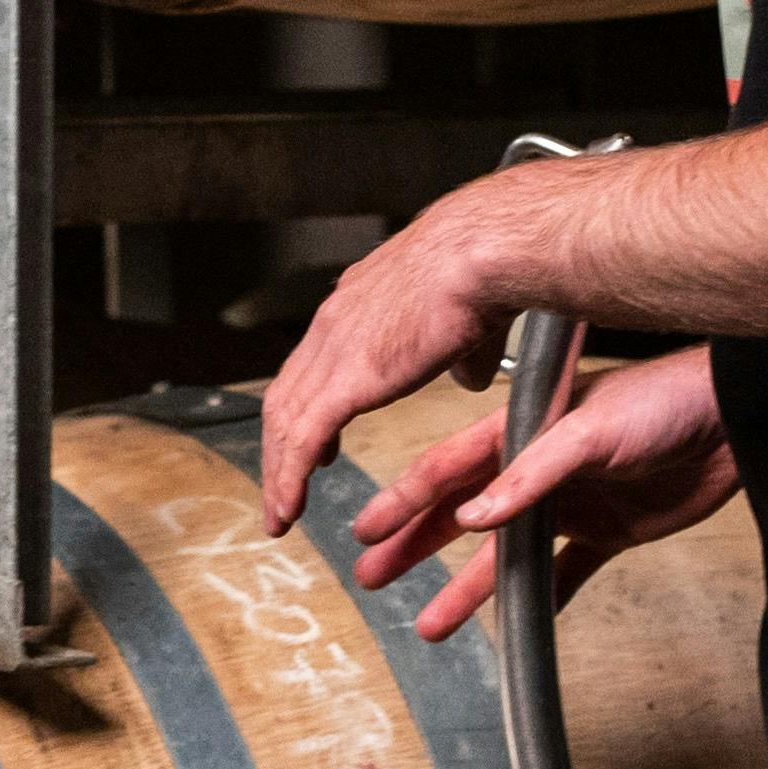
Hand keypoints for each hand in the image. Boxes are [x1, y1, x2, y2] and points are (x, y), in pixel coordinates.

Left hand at [252, 177, 543, 533]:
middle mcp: (334, 322)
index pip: (315, 363)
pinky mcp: (345, 378)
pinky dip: (290, 479)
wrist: (484, 254)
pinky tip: (289, 510)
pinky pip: (303, 439)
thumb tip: (469, 377)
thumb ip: (460, 354)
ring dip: (278, 473)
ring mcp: (333, 349)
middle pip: (287, 394)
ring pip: (285, 421)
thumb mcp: (469, 322)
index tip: (311, 443)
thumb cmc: (488, 274)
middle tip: (280, 487)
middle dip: (280, 446)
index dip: (308, 405)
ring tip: (280, 515)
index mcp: (357, 302)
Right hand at [349, 345, 736, 638]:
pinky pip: (567, 574)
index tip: (365, 528)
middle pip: (461, 519)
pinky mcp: (610, 535)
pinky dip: (543, 599)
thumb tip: (471, 514)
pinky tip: (518, 626)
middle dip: (414, 548)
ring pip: (504, 558)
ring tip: (430, 625)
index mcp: (520, 435)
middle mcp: (537, 473)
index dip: (403, 502)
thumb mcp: (588, 430)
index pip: (446, 473)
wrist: (734, 419)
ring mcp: (571, 506)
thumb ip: (528, 473)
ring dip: (466, 589)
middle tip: (373, 576)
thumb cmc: (664, 401)